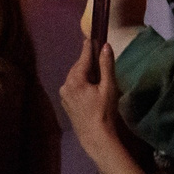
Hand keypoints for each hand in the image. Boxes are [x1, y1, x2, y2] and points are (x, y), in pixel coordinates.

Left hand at [58, 22, 122, 159]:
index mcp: (75, 80)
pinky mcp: (65, 102)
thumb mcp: (109, 87)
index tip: (90, 37)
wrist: (95, 135)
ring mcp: (64, 94)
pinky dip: (80, 82)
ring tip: (96, 72)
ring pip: (74, 76)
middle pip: (77, 67)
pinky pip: (72, 86)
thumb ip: (106, 65)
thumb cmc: (104, 111)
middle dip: (87, 61)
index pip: (83, 58)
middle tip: (97, 55)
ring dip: (84, 72)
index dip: (88, 48)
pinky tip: (90, 86)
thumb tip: (106, 46)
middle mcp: (66, 85)